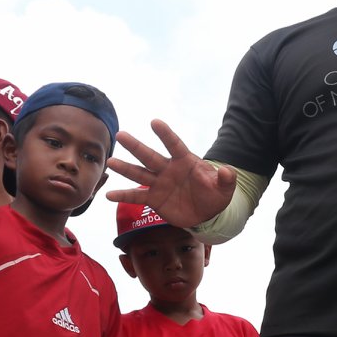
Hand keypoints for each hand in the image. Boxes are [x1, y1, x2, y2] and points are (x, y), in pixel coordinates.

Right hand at [104, 119, 235, 228]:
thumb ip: (226, 180)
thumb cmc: (215, 195)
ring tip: (111, 162)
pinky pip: (136, 196)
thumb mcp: (224, 189)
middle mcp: (168, 169)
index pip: (174, 145)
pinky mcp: (154, 199)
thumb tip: (228, 171)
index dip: (165, 134)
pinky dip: (123, 195)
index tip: (155, 122)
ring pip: (139, 174)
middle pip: (150, 156)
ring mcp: (159, 183)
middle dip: (136, 146)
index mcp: (185, 161)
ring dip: (125, 168)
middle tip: (121, 135)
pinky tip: (108, 194)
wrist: (207, 213)